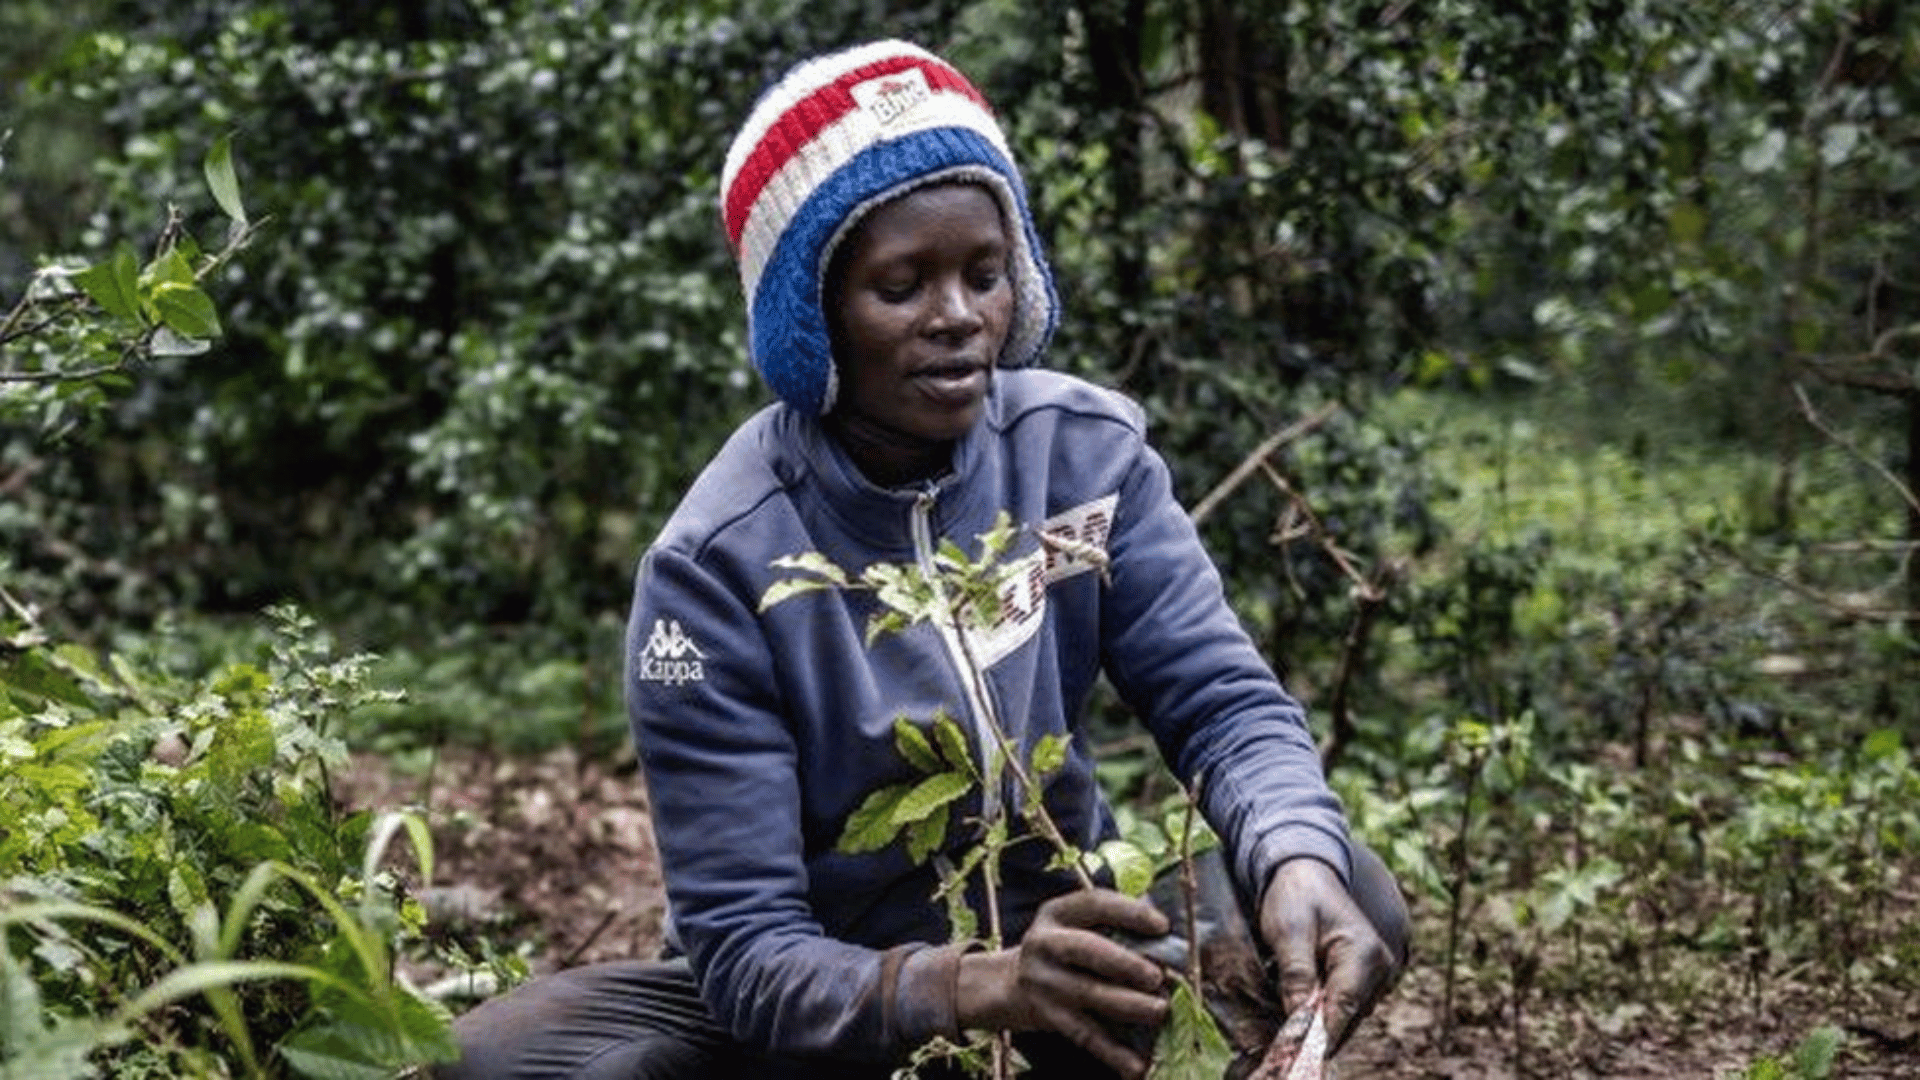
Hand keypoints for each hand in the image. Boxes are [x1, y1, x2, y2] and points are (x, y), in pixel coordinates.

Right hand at [956, 889, 1171, 1078]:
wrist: (1010, 984)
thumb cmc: (1063, 949)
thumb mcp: (1075, 925)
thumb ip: (1114, 924)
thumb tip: (1169, 935)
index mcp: (1057, 913)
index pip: (1094, 903)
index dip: (1129, 913)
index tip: (1162, 926)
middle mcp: (1045, 943)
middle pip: (1085, 950)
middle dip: (1123, 962)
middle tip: (1157, 976)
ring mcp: (1044, 982)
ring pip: (1088, 993)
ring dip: (1128, 1004)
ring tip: (1160, 1010)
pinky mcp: (1049, 1017)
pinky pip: (1084, 1035)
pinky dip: (1112, 1053)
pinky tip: (1137, 1067)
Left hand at [1258, 857, 1399, 1052]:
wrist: (1306, 872)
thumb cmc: (1296, 897)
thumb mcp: (1288, 932)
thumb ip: (1296, 974)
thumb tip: (1299, 1017)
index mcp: (1363, 954)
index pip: (1343, 1008)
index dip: (1320, 1035)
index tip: (1295, 1052)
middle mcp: (1380, 968)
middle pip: (1348, 1018)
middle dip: (1317, 1031)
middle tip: (1284, 1041)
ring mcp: (1376, 974)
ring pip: (1347, 1016)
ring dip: (1320, 1022)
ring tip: (1290, 1019)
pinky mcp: (1366, 977)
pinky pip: (1346, 1006)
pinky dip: (1325, 1012)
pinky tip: (1302, 1006)